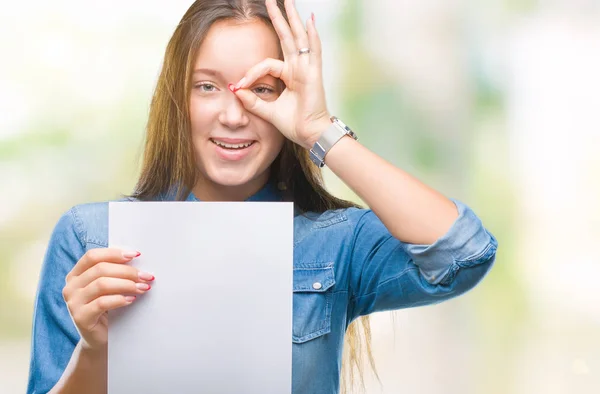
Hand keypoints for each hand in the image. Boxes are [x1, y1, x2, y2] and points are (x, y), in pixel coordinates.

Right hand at [61, 248, 153, 349]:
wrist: (100, 338)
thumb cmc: (108, 308)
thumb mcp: (109, 287)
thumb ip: (114, 272)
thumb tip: (136, 258)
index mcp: (76, 275)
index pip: (92, 256)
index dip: (114, 253)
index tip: (136, 255)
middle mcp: (71, 287)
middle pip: (100, 269)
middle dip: (127, 271)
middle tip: (146, 276)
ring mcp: (73, 303)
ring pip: (102, 284)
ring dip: (127, 284)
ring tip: (143, 287)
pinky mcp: (80, 317)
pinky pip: (102, 303)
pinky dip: (120, 299)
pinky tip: (132, 299)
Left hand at [232, 0, 330, 149]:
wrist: (309, 134)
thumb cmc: (294, 124)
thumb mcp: (267, 111)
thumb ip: (252, 101)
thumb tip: (236, 90)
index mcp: (289, 75)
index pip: (266, 64)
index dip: (251, 73)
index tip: (239, 85)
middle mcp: (298, 68)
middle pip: (286, 37)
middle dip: (278, 18)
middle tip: (271, 0)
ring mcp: (307, 68)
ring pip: (298, 37)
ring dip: (292, 18)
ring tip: (288, 1)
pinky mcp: (314, 73)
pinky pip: (314, 50)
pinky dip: (312, 35)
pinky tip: (309, 20)